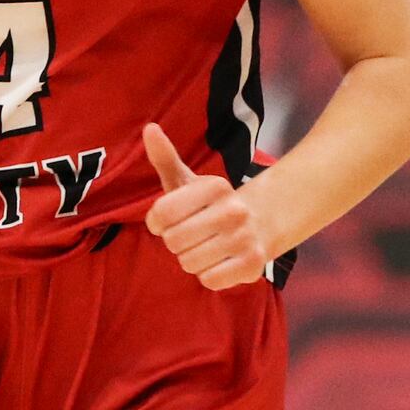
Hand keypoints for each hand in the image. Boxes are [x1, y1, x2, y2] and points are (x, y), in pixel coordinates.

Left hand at [141, 122, 274, 290]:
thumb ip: (164, 157)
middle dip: (174, 242)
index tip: (162, 221)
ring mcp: (246, 238)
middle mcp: (234, 210)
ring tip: (203, 246)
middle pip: (174, 241)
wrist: (260, 222)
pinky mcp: (254, 266)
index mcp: (215, 186)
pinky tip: (217, 261)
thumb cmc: (209, 203)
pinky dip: (207, 275)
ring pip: (189, 263)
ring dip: (189, 259)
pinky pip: (209, 281)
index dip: (155, 222)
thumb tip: (149, 128)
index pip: (163, 213)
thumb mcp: (187, 179)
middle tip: (188, 235)